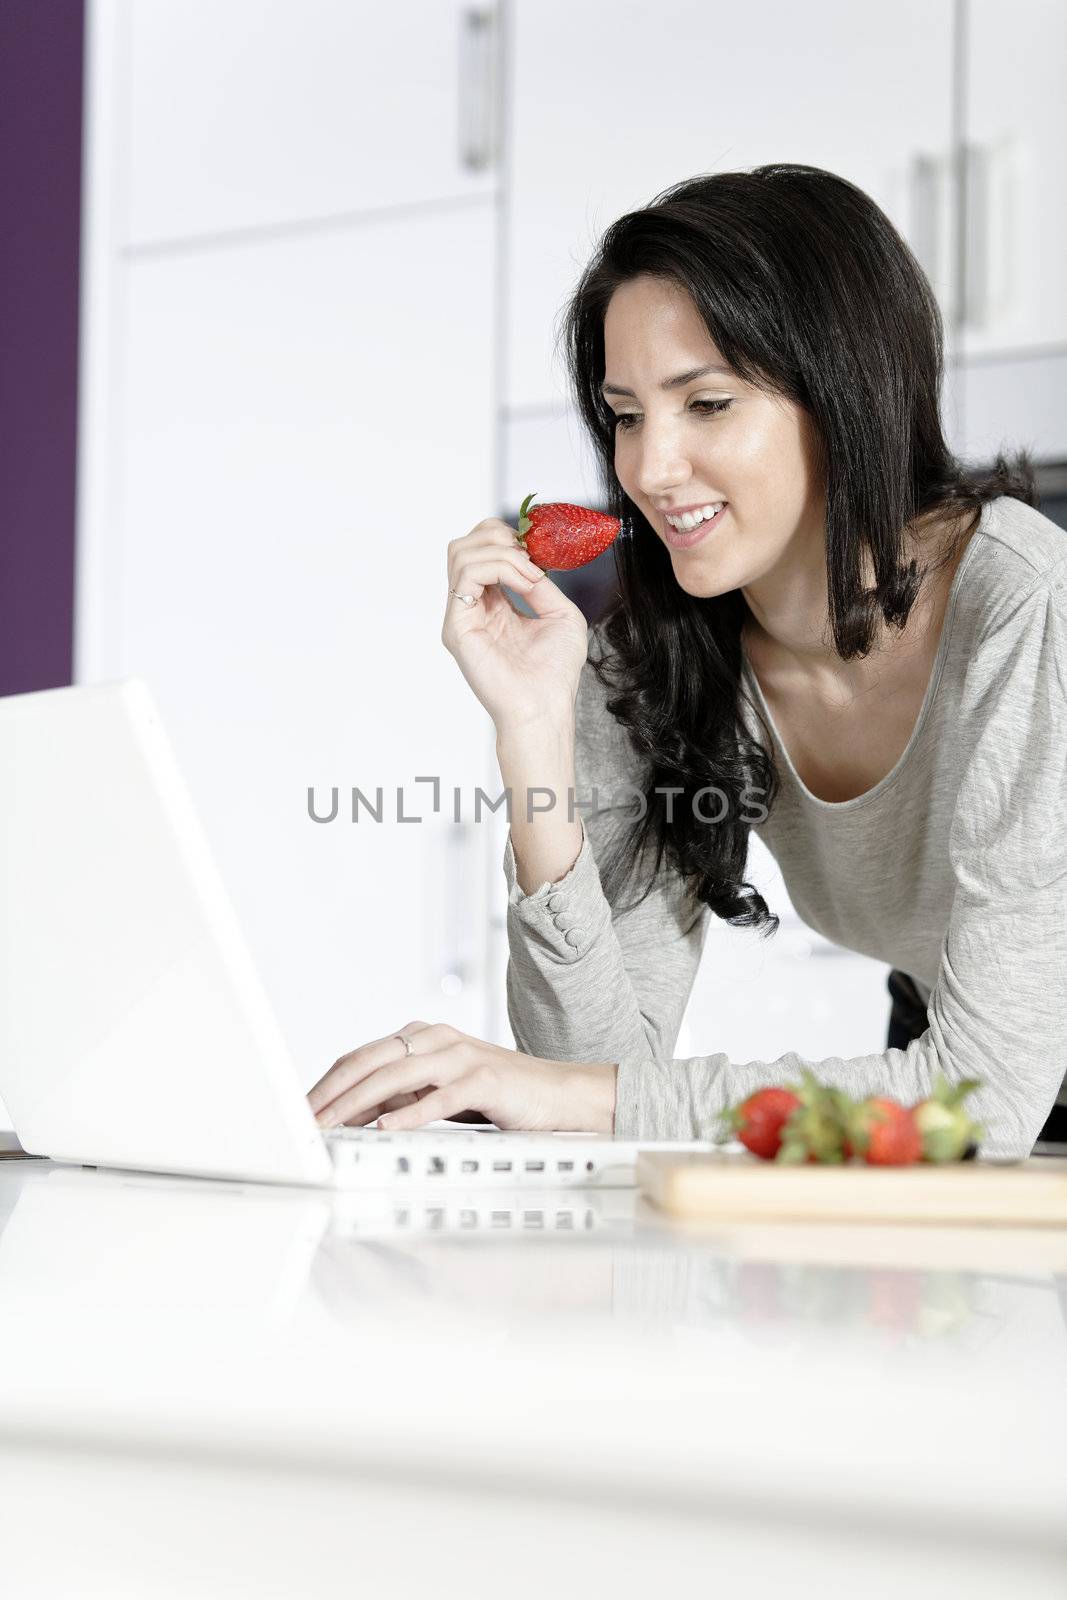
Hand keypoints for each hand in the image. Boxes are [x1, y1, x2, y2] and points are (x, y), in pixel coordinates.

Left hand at [307, 1020, 616, 1134]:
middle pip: (369, 1060)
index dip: (326, 1083)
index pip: (360, 1057)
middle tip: (303, 1120)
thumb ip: (399, 1095)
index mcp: (422, 1037)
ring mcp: (461, 1055)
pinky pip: (439, 1097)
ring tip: (330, 1125)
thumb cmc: (498, 1095)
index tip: (300, 1110)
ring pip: (396, 1075)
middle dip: (331, 1092)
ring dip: (357, 1103)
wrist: (559, 1095)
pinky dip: (409, 1113)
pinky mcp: (485, 1079)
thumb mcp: (439, 1092)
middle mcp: (437, 1039)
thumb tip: (348, 1113)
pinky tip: (386, 1128)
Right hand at [443, 518, 589, 737]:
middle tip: (530, 557)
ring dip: (503, 552)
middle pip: (464, 545)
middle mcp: (472, 607)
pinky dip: (500, 567)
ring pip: (461, 553)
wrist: (545, 708)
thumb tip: (530, 559)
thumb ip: (540, 583)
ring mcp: (460, 616)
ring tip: (530, 574)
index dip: (507, 537)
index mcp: (493, 605)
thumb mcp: (560, 615)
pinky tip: (524, 583)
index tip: (538, 552)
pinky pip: (467, 575)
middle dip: (499, 536)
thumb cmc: (554, 673)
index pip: (482, 551)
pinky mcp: (456, 626)